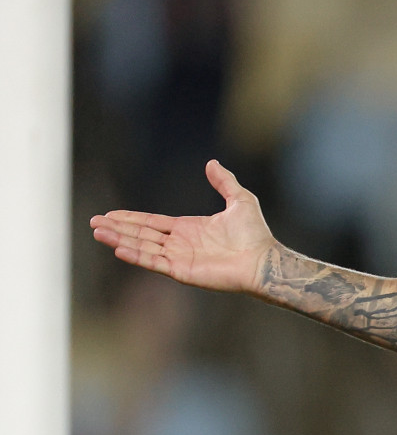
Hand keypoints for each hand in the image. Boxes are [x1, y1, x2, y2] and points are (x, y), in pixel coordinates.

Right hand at [89, 160, 274, 293]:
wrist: (265, 260)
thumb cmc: (256, 234)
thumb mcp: (240, 199)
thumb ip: (224, 182)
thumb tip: (212, 163)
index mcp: (188, 229)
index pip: (152, 223)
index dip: (130, 219)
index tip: (110, 215)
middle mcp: (180, 244)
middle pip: (141, 235)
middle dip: (117, 229)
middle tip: (94, 223)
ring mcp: (180, 258)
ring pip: (143, 247)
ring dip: (119, 240)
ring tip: (98, 232)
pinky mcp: (184, 271)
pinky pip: (155, 262)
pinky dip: (137, 256)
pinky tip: (119, 249)